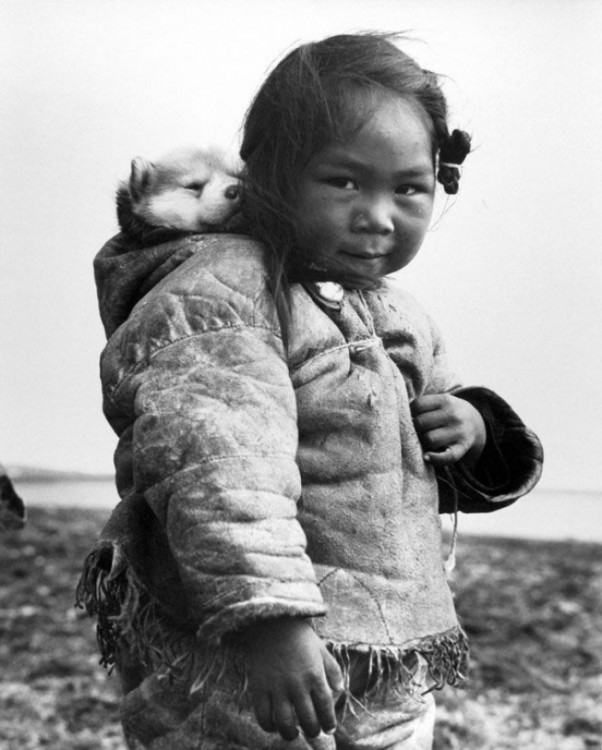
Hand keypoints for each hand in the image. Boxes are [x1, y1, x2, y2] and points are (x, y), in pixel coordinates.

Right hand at [240, 617, 342, 740]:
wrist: (270, 621)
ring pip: (285, 723)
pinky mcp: (260, 687)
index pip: (326, 708)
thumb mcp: (321, 648)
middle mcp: (297, 684)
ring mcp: (277, 687)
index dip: (329, 722)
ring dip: (291, 733)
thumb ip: (332, 669)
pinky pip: (263, 715)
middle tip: (313, 731)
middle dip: (313, 731)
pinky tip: (274, 724)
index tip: (329, 728)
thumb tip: (339, 690)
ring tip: (293, 733)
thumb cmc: (298, 635)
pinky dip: (269, 726)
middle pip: (308, 720)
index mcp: (314, 675)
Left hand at [411, 393, 485, 468]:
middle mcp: (453, 415)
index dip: (409, 412)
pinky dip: (435, 458)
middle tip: (415, 430)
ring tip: (422, 440)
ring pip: (430, 439)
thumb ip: (422, 405)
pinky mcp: (462, 448)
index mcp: (445, 400)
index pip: (418, 405)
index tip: (410, 417)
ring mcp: (458, 432)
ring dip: (422, 442)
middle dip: (414, 428)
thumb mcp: (440, 402)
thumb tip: (400, 416)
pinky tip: (426, 457)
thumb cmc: (448, 412)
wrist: (476, 422)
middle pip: (421, 423)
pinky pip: (447, 456)